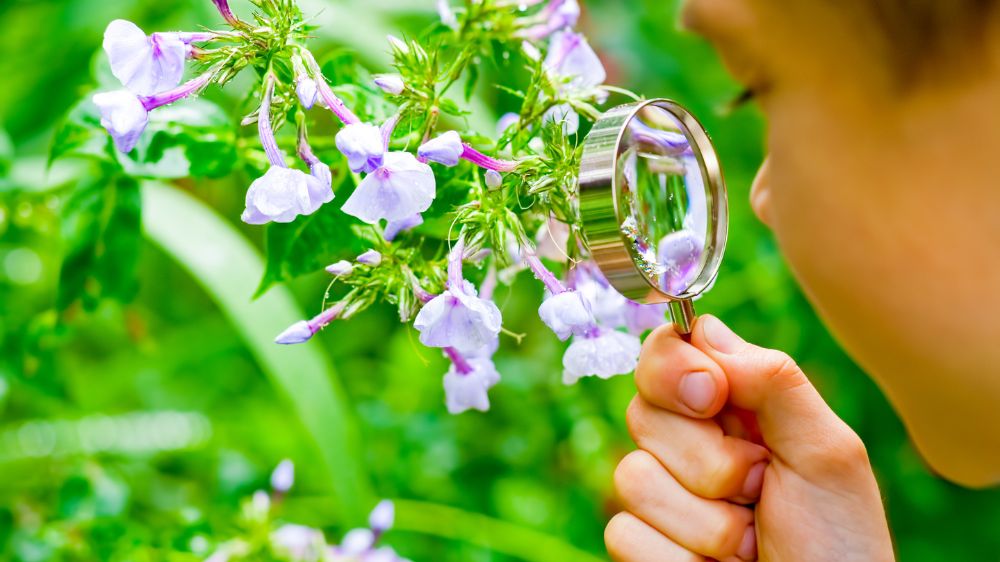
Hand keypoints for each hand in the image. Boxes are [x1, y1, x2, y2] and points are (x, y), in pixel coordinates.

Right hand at [605, 315, 894, 560]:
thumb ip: (773, 381)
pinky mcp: (644, 547)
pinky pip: (624, 533)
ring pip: (631, 477)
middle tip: (760, 489)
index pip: (669, 352)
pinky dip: (682, 557)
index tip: (712, 396)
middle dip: (708, 461)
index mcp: (736, 408)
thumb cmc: (839, 543)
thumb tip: (702, 330)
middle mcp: (691, 445)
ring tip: (753, 543)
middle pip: (641, 411)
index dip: (675, 369)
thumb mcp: (827, 451)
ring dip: (707, 522)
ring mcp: (664, 498)